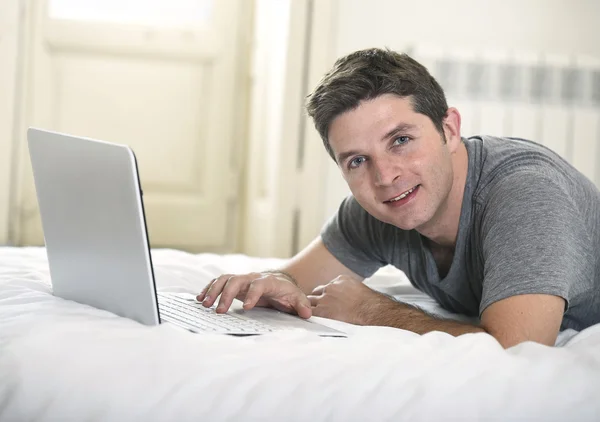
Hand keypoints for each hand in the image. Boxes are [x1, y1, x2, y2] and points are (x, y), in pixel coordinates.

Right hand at [196, 272, 311, 318]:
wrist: (279, 281)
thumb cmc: (287, 292)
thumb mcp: (297, 298)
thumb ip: (302, 305)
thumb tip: (307, 313)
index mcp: (267, 281)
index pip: (258, 285)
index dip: (253, 295)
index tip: (247, 307)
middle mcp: (252, 277)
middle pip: (236, 280)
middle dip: (226, 294)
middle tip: (218, 310)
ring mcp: (241, 279)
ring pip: (224, 279)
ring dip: (213, 290)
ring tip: (204, 304)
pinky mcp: (233, 283)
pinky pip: (218, 282)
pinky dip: (208, 289)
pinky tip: (200, 299)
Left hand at [307, 275, 393, 324]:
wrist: (372, 313)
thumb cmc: (372, 306)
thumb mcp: (360, 290)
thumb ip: (350, 292)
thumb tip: (350, 301)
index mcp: (341, 280)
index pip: (327, 287)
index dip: (325, 296)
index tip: (328, 303)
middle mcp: (330, 287)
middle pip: (316, 293)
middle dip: (316, 301)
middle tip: (318, 310)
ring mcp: (324, 299)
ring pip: (310, 302)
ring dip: (311, 308)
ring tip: (311, 317)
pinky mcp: (321, 311)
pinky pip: (310, 314)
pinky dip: (309, 317)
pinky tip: (309, 322)